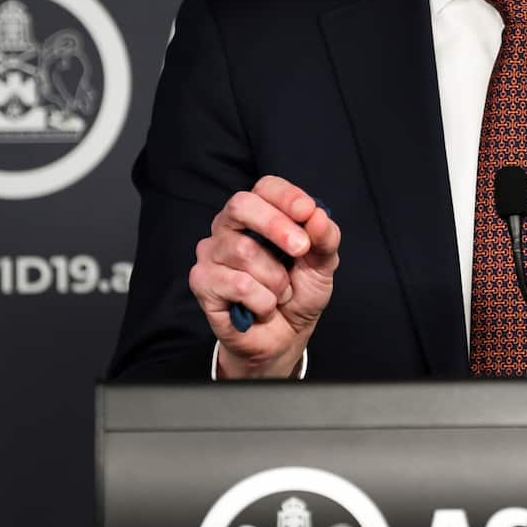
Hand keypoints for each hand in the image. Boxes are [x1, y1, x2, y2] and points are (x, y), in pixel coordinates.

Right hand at [190, 176, 339, 377]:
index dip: (286, 196)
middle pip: (241, 205)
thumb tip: (318, 216)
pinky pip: (238, 285)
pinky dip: (263, 301)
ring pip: (244, 251)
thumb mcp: (322, 265)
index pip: (265, 187)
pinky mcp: (202, 281)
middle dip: (277, 226)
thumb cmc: (298, 293)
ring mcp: (211, 253)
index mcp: (258, 214)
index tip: (307, 211)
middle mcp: (229, 227)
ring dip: (276, 280)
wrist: (283, 338)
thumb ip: (325, 239)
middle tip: (301, 250)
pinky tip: (263, 308)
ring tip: (279, 293)